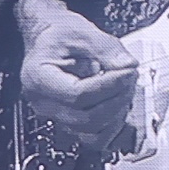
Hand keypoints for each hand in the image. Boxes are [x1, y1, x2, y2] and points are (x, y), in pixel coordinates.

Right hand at [16, 0, 139, 145]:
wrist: (48, 40)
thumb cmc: (59, 35)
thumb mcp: (82, 31)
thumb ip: (106, 48)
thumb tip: (128, 66)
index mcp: (38, 77)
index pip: (77, 94)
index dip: (108, 86)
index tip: (128, 71)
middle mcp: (42, 103)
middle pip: (85, 118)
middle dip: (116, 100)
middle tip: (130, 77)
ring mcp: (54, 116)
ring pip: (91, 133)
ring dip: (116, 114)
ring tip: (124, 88)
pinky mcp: (68, 123)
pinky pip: (93, 138)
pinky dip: (112, 126)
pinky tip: (119, 104)